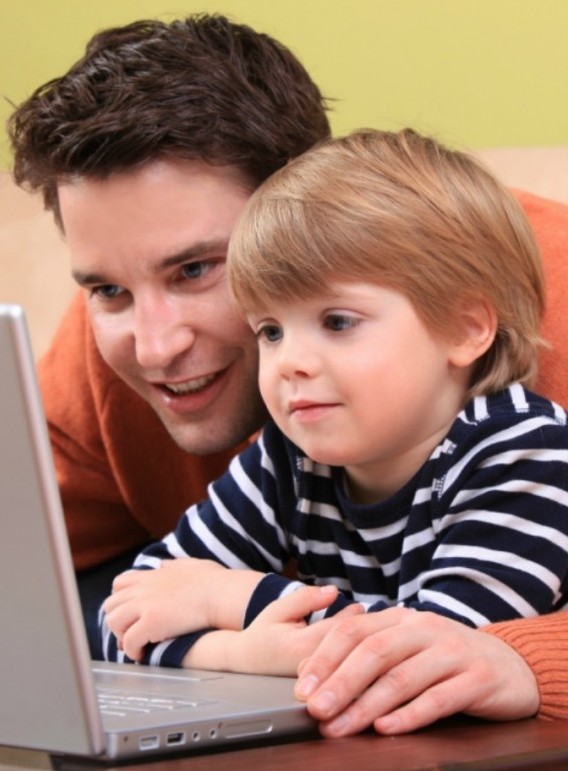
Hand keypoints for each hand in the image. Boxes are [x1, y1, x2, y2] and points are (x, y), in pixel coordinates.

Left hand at [103, 559, 262, 660]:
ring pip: (113, 622)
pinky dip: (133, 651)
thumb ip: (175, 565)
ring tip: (137, 644)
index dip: (122, 601)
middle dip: (118, 621)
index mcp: (152, 575)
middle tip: (132, 633)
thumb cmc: (214, 582)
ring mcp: (146, 605)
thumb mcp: (192, 565)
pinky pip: (128, 642)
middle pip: (110, 605)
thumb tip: (165, 566)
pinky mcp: (151, 623)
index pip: (119, 584)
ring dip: (122, 636)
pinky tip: (143, 654)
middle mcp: (144, 588)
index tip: (131, 614)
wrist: (222, 594)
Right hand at [182, 584, 363, 673]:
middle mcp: (312, 670)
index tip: (362, 608)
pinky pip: (344, 672)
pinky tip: (368, 649)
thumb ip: (306, 599)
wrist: (245, 663)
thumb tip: (333, 592)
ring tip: (381, 633)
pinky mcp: (321, 689)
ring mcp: (317, 683)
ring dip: (366, 648)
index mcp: (300, 649)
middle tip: (383, 620)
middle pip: (348, 651)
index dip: (352, 620)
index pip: (335, 633)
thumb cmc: (262, 633)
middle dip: (366, 634)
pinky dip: (357, 659)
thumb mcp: (279, 608)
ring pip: (349, 664)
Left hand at [294, 608, 539, 736]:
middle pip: (374, 653)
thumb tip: (309, 669)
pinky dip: (409, 715)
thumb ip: (363, 654)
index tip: (302, 688)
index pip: (354, 632)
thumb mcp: (405, 648)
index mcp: (401, 619)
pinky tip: (386, 728)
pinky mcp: (478, 678)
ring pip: (402, 678)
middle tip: (316, 710)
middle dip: (340, 683)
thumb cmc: (447, 659)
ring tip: (341, 726)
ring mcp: (452, 652)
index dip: (324, 658)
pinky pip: (438, 698)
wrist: (512, 664)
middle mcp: (424, 628)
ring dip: (366, 705)